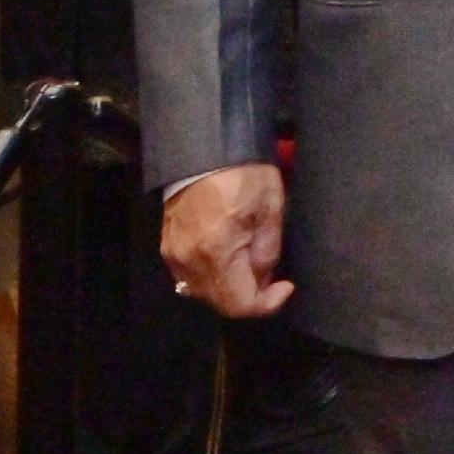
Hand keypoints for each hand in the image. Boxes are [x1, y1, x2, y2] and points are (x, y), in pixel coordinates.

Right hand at [160, 163, 292, 318]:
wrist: (203, 149)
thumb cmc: (243, 173)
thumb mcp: (270, 208)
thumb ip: (268, 251)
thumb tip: (264, 279)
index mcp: (216, 251)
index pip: (240, 303)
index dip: (267, 303)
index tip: (286, 286)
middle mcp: (189, 261)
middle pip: (221, 303)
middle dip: (251, 296)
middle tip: (272, 275)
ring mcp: (173, 256)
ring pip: (205, 293)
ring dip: (231, 288)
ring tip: (251, 264)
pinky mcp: (167, 248)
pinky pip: (190, 278)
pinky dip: (213, 277)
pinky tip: (229, 259)